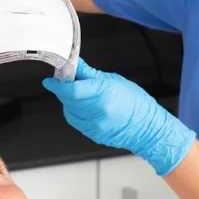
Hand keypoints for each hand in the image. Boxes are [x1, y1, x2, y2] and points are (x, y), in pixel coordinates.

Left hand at [42, 59, 195, 175]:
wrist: (147, 128)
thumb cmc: (136, 103)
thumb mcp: (114, 81)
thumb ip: (90, 74)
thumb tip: (73, 64)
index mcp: (103, 95)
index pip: (71, 90)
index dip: (57, 85)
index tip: (50, 80)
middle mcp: (97, 112)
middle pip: (68, 100)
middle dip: (63, 90)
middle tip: (66, 81)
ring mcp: (94, 126)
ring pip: (69, 111)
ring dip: (69, 101)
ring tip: (81, 95)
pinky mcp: (93, 134)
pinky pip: (75, 121)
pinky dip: (75, 112)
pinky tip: (85, 107)